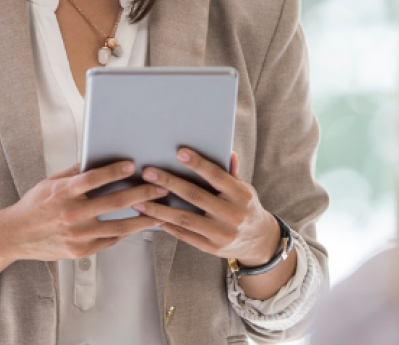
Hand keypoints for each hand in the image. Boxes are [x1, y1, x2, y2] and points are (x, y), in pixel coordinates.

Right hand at [0, 162, 165, 285]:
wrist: (15, 236)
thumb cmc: (34, 205)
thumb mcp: (49, 182)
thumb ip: (74, 172)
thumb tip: (97, 157)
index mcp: (62, 193)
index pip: (92, 179)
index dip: (114, 171)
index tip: (132, 165)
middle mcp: (71, 214)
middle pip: (114, 202)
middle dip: (141, 193)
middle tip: (160, 187)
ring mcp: (77, 236)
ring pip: (119, 227)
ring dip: (143, 218)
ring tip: (160, 211)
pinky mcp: (81, 251)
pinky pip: (110, 240)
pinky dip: (126, 232)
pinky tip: (139, 225)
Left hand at [133, 148, 280, 266]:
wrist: (260, 243)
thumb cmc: (246, 208)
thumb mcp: (245, 189)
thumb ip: (231, 173)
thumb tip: (226, 151)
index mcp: (242, 195)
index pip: (217, 176)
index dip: (198, 164)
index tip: (179, 152)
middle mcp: (233, 215)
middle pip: (196, 196)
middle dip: (169, 183)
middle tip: (147, 173)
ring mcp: (221, 233)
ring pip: (185, 219)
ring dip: (159, 209)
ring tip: (138, 201)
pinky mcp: (211, 247)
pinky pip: (184, 235)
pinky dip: (166, 225)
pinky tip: (150, 217)